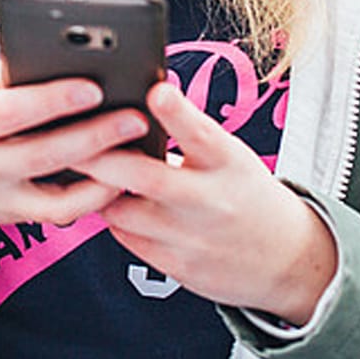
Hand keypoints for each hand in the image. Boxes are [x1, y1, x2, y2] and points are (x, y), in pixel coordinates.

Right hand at [0, 59, 148, 227]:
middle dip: (96, 136)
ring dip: (104, 177)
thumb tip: (58, 61)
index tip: (94, 86)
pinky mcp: (8, 216)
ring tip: (138, 153)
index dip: (54, 100)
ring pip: (57, 196)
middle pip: (43, 154)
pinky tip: (117, 179)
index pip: (11, 112)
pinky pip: (57, 214)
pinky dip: (91, 200)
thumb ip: (4, 72)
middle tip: (136, 118)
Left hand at [72, 81, 336, 325]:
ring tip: (85, 171)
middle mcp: (211, 201)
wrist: (287, 261)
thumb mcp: (232, 158)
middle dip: (105, 158)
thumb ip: (190, 137)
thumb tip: (138, 103)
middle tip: (72, 139)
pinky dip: (115, 218)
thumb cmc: (246, 194)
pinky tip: (111, 203)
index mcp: (229, 163)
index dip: (177, 113)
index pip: (202, 134)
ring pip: (123, 211)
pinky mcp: (177, 267)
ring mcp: (192, 238)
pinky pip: (127, 238)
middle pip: (148, 178)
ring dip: (100, 190)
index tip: (156, 91)